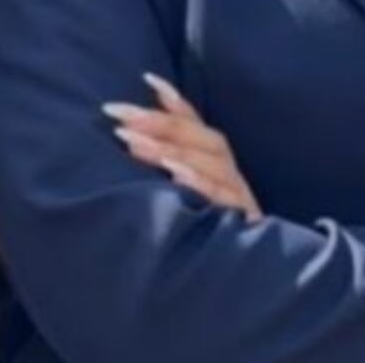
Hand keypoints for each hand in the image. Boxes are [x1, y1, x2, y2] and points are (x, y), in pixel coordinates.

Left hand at [105, 73, 262, 221]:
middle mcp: (232, 176)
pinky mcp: (245, 224)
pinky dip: (201, 184)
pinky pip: (224, 199)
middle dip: (159, 123)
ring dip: (172, 149)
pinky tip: (176, 176)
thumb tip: (127, 137)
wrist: (246, 285)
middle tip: (118, 115)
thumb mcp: (183, 197)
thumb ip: (165, 167)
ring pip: (212, 164)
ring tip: (134, 142)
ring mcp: (240, 198)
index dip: (174, 103)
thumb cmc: (204, 236)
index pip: (197, 126)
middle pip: (204, 139)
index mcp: (217, 166)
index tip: (146, 79)